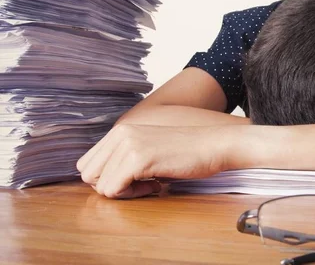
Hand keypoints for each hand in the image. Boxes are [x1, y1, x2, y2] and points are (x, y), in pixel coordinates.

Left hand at [76, 124, 229, 198]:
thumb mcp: (149, 147)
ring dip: (124, 192)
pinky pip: (114, 190)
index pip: (88, 163)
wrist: (214, 145)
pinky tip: (156, 185)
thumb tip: (103, 180)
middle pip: (89, 174)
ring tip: (150, 183)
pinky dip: (132, 195)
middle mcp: (120, 133)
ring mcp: (128, 145)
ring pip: (100, 185)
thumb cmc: (187, 151)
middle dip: (111, 186)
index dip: (107, 178)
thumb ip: (125, 157)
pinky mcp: (138, 159)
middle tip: (139, 184)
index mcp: (121, 130)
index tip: (132, 178)